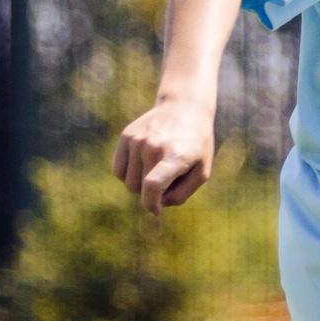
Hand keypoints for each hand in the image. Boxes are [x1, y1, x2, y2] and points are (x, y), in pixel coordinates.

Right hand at [113, 99, 216, 215]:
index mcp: (175, 157)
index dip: (151, 204)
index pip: (152, 185)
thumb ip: (181, 193)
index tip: (156, 210)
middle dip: (151, 193)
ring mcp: (137, 140)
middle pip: (138, 188)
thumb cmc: (196, 146)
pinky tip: (143, 166)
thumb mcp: (201, 171)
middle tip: (167, 182)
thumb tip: (157, 205)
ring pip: (127, 181)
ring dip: (139, 184)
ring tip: (157, 170)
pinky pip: (118, 169)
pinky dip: (128, 174)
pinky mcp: (126, 136)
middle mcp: (152, 147)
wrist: (184, 109)